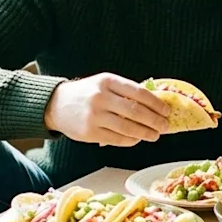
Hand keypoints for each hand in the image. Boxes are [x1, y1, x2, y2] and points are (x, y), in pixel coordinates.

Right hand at [44, 73, 170, 145]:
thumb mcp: (104, 83)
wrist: (56, 104)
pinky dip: (131, 140)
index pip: (139, 93)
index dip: (156, 103)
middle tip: (165, 125)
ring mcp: (95, 116)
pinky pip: (117, 139)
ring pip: (128, 128)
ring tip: (155, 135)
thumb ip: (126, 91)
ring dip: (146, 133)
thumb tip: (155, 104)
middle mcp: (101, 98)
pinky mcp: (90, 132)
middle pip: (136, 111)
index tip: (166, 110)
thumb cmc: (87, 93)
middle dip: (155, 120)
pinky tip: (138, 139)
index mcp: (108, 81)